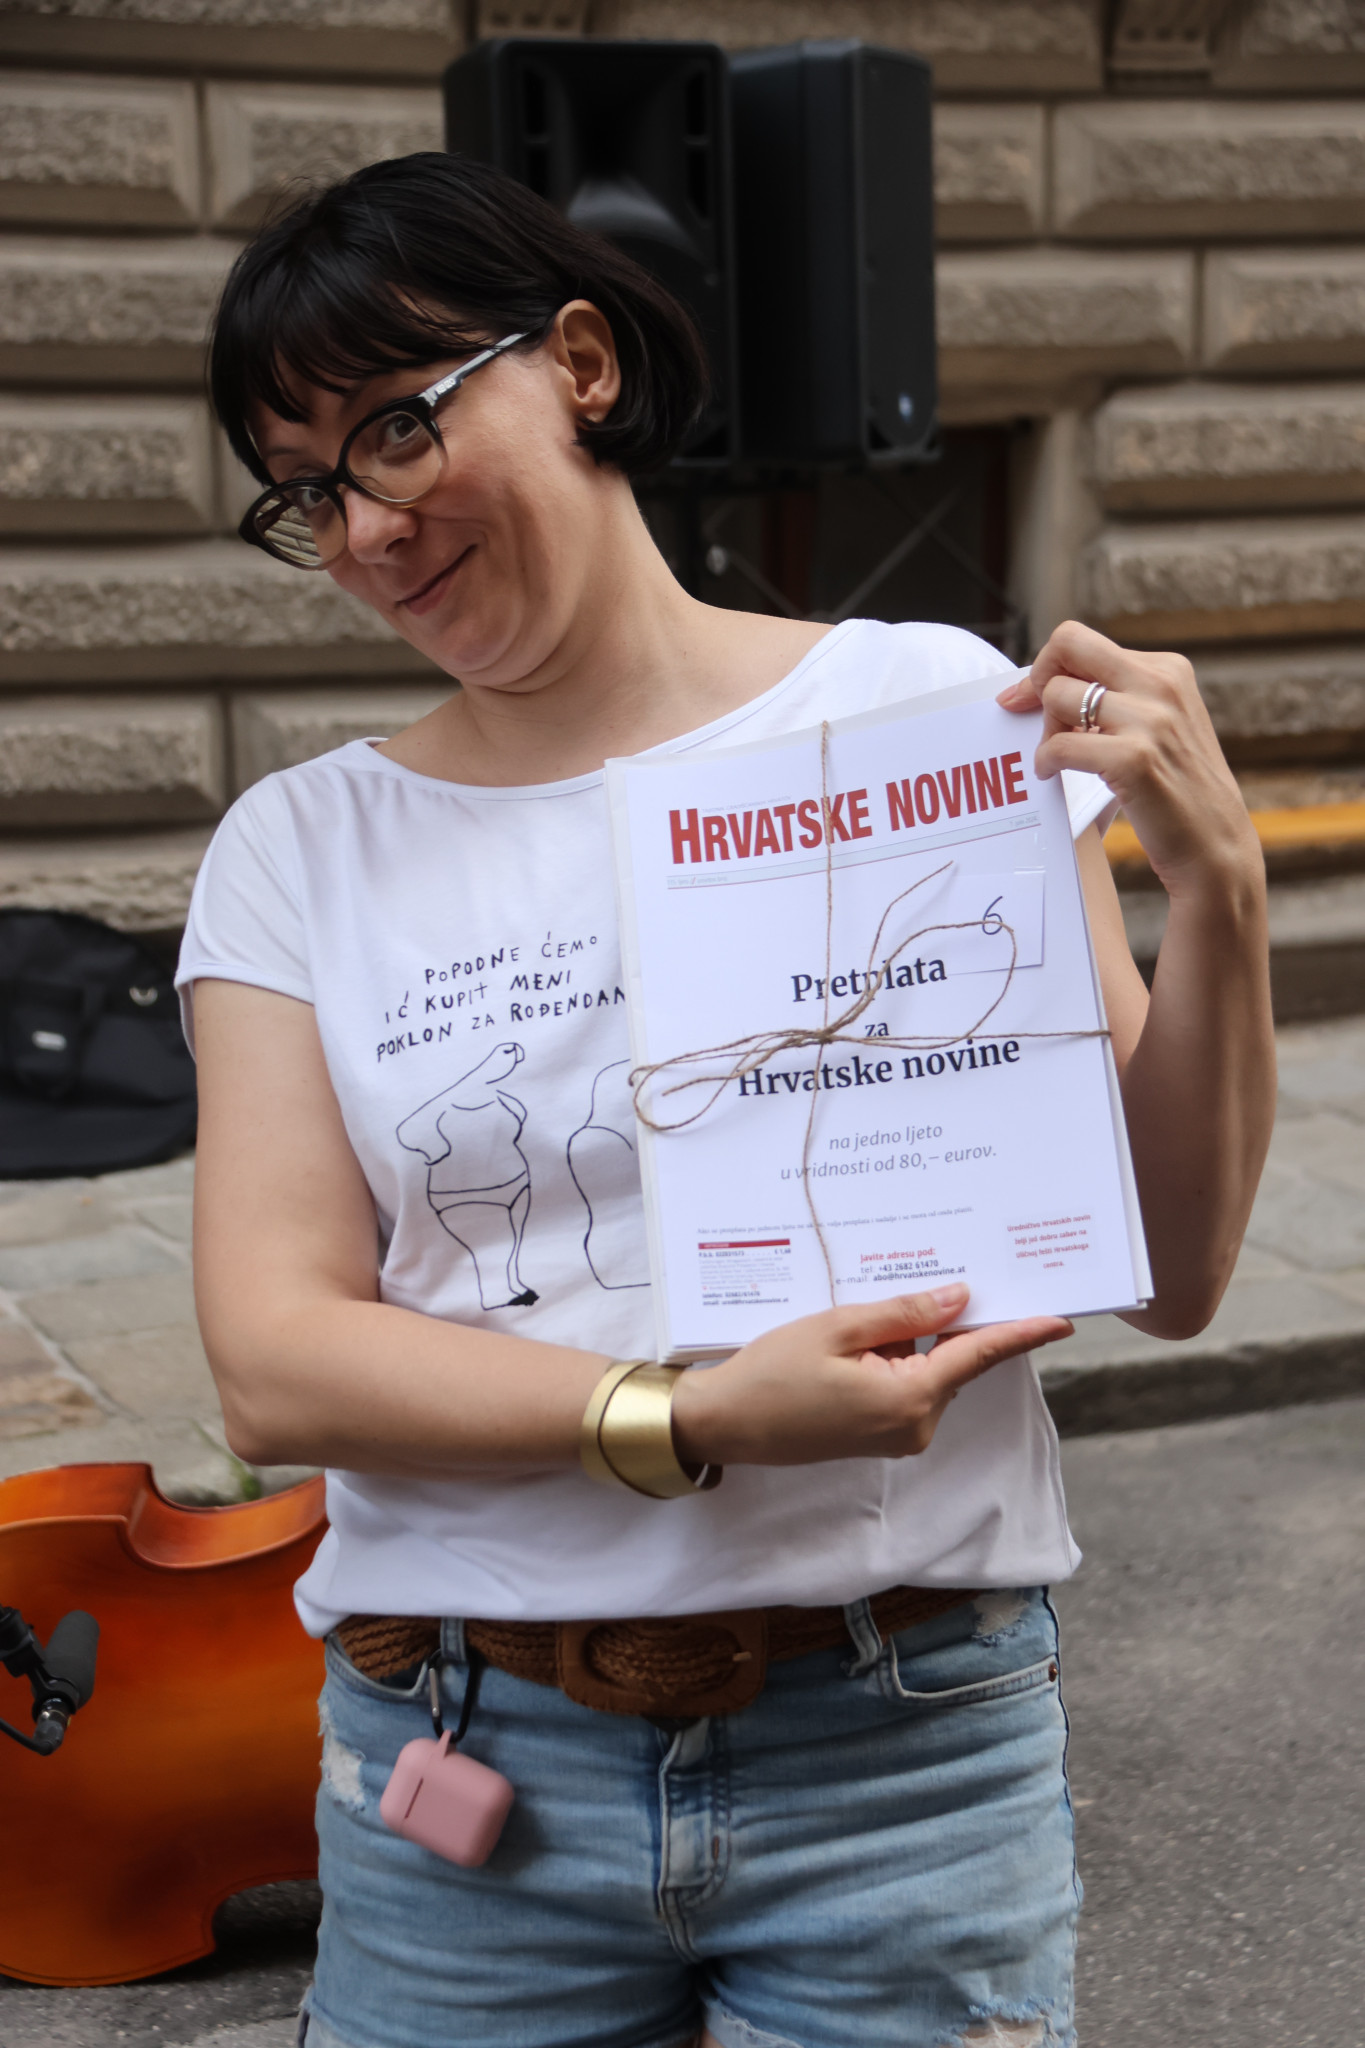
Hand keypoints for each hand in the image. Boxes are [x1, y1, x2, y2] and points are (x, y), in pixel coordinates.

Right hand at [670, 1283, 1070, 1467]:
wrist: (726, 1423)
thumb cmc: (773, 1372)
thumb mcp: (838, 1327)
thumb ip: (904, 1313)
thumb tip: (958, 1298)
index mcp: (910, 1398)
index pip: (977, 1355)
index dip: (1020, 1332)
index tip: (1062, 1318)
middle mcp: (914, 1425)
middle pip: (951, 1360)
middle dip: (942, 1321)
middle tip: (928, 1276)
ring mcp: (897, 1435)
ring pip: (927, 1371)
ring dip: (909, 1339)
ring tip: (861, 1316)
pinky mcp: (879, 1436)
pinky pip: (905, 1386)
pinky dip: (894, 1358)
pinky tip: (858, 1338)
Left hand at [997, 620, 1259, 899]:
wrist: (1214, 844)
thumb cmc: (1176, 787)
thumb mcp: (1160, 724)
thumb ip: (1118, 696)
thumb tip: (1044, 681)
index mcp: (1167, 669)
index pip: (1083, 642)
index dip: (1048, 667)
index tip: (1029, 695)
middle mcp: (1161, 684)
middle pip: (1068, 644)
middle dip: (1036, 677)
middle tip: (1026, 712)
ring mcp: (1150, 720)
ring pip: (1058, 695)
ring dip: (1044, 730)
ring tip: (1055, 757)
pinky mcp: (1134, 759)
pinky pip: (1061, 745)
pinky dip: (1045, 761)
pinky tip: (1050, 775)